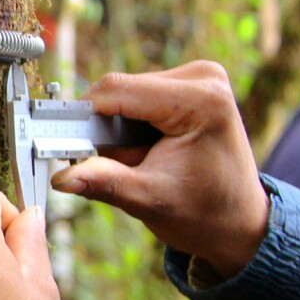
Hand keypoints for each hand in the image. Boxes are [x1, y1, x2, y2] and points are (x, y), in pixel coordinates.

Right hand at [51, 61, 269, 278]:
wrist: (238, 222)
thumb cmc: (204, 214)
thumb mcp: (149, 200)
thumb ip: (105, 182)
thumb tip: (62, 177)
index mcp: (201, 100)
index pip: (118, 90)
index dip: (83, 116)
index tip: (61, 144)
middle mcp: (203, 77)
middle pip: (120, 90)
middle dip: (106, 129)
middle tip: (120, 165)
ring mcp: (199, 77)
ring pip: (124, 93)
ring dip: (118, 128)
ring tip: (140, 161)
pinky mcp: (190, 83)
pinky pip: (137, 96)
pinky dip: (130, 124)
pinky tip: (147, 149)